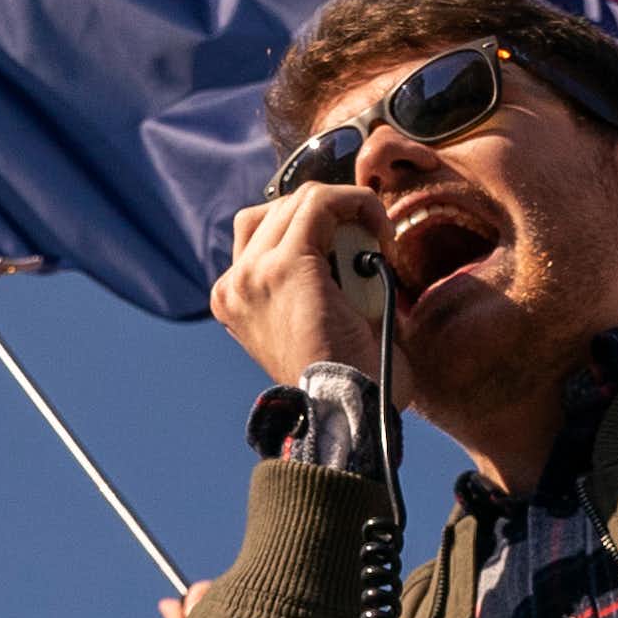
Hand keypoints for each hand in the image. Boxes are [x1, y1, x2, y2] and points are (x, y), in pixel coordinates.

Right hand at [211, 181, 413, 402]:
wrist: (348, 415)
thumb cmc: (349, 383)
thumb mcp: (320, 324)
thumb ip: (321, 284)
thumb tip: (356, 253)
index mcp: (236, 300)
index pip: (263, 233)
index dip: (313, 227)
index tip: (355, 246)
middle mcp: (235, 284)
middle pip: (277, 211)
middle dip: (328, 216)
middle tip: (369, 244)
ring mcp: (254, 274)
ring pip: (299, 202)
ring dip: (345, 211)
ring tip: (377, 242)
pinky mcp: (285, 267)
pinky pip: (321, 204)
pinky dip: (356, 205)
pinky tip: (382, 231)